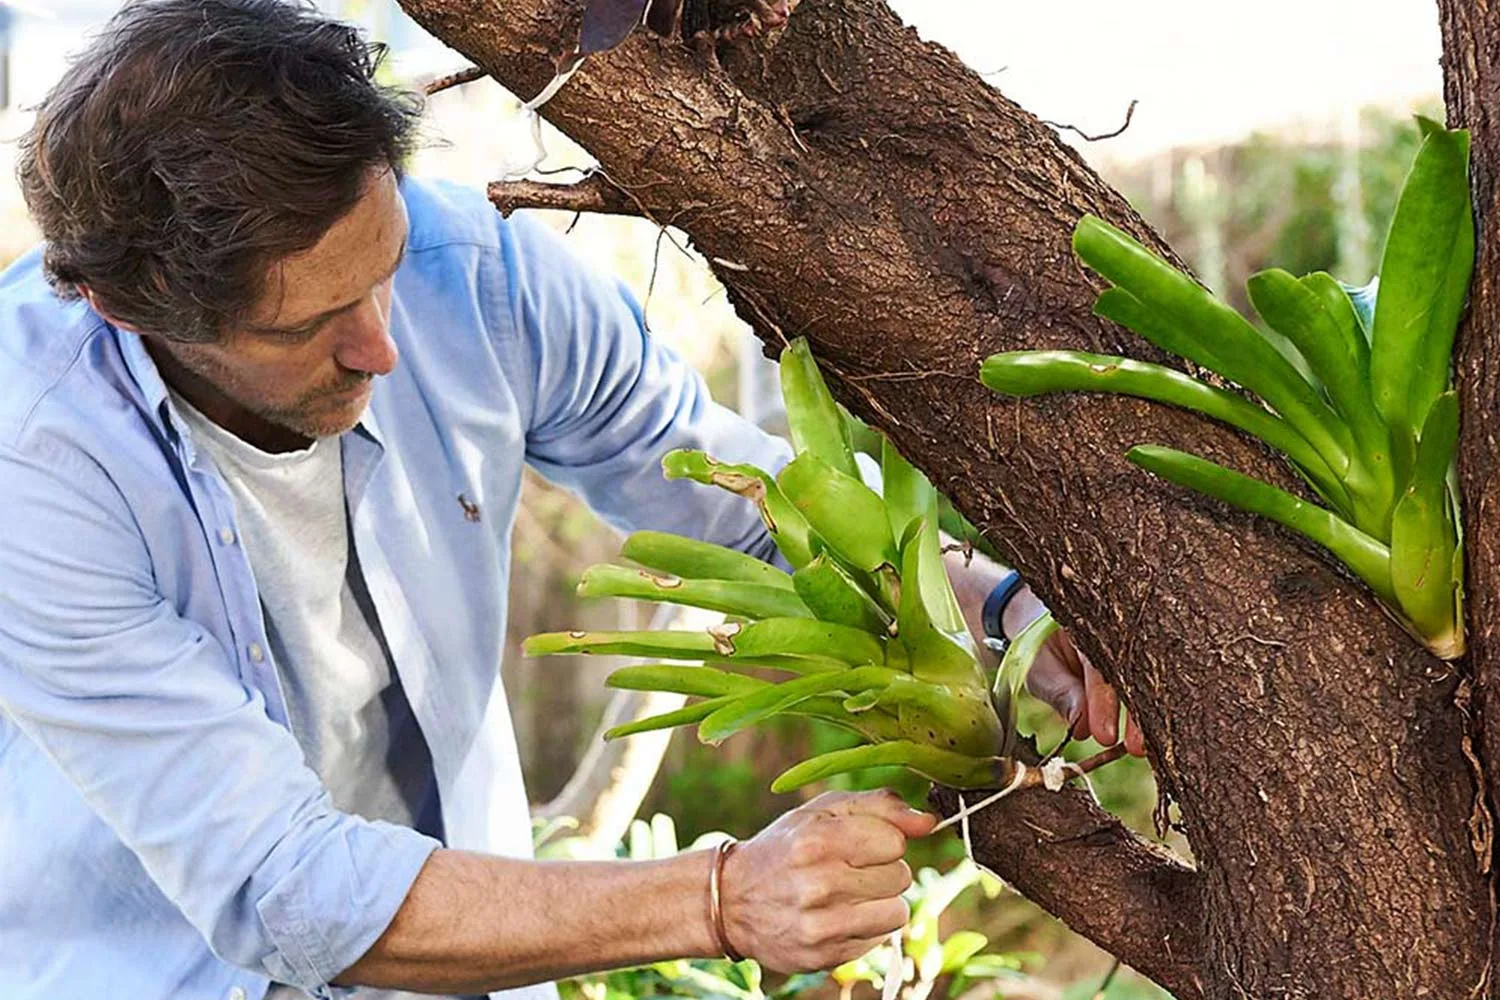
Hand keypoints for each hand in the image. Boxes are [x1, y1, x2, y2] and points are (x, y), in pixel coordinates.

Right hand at [717, 789, 934, 972]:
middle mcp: (818, 883)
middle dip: (882, 870)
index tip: (859, 844)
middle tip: (850, 869)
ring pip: (898, 911)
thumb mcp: (822, 812)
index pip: (894, 841)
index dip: (882, 840)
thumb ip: (879, 807)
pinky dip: (867, 927)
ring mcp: (820, 924)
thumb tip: (928, 823)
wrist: (732, 899)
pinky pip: (880, 939)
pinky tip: (838, 916)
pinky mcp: (824, 955)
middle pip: (900, 876)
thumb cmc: (787, 847)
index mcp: (817, 839)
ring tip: (849, 894)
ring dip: (881, 901)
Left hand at [942, 545, 1144, 756]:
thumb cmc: (1039, 649)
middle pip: (1130, 674)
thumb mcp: (1039, 669)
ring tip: (1140, 747)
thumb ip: (1060, 692)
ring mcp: (1128, 644)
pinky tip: (1151, 734)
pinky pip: (1143, 684)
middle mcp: (1115, 631)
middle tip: (1135, 748)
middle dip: (1133, 715)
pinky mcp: (1135, 658)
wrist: (1040, 625)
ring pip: (1141, 680)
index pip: (1098, 668)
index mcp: (1087, 625)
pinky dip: (1146, 710)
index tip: (1105, 737)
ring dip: (1142, 717)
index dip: (1103, 704)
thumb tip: (1081, 725)